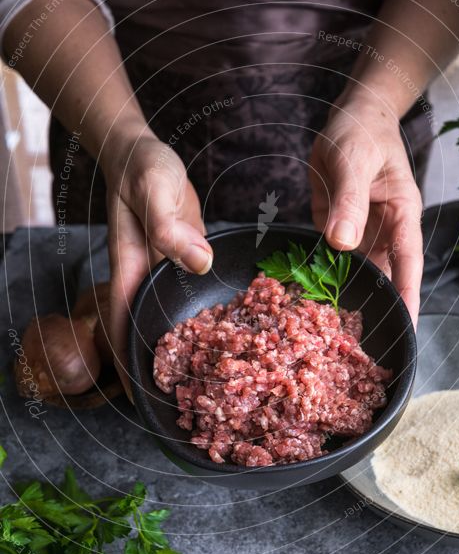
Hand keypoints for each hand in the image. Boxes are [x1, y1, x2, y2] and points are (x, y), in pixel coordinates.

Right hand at [102, 133, 211, 395]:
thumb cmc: (143, 168)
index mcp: (131, 268)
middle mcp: (147, 277)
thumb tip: (199, 262)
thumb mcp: (155, 189)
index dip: (131, 361)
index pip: (124, 324)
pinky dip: (210, 314)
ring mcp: (166, 271)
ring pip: (174, 317)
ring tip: (222, 380)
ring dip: (191, 344)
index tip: (144, 397)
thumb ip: (170, 225)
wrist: (143, 152)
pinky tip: (239, 327)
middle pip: (150, 329)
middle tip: (196, 401)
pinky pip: (195, 295)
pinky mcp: (185, 260)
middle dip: (166, 365)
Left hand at [309, 96, 423, 324]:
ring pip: (355, 272)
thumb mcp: (354, 162)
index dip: (407, 298)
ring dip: (345, 297)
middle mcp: (382, 230)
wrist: (348, 117)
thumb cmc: (361, 132)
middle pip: (383, 277)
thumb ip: (349, 202)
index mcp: (401, 216)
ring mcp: (358, 231)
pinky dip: (320, 278)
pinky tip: (308, 301)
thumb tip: (341, 244)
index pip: (408, 265)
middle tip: (363, 349)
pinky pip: (329, 259)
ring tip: (332, 335)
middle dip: (375, 309)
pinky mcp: (335, 228)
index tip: (406, 331)